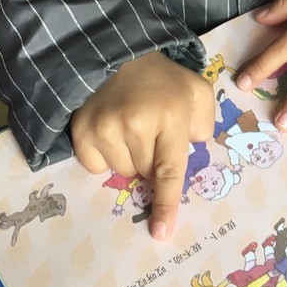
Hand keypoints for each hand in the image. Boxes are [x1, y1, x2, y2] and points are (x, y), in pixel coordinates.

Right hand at [70, 52, 214, 240]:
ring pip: (122, 173)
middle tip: (151, 131)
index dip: (166, 203)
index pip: (169, 170)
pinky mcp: (82, 130)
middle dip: (152, 159)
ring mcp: (105, 128)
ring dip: (129, 157)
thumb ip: (205, 124)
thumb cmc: (163, 79)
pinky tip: (111, 130)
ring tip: (131, 126)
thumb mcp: (197, 91)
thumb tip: (191, 151)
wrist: (118, 53)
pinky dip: (105, 156)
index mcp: (170, 115)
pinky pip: (96, 167)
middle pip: (146, 173)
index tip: (161, 233)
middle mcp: (135, 124)